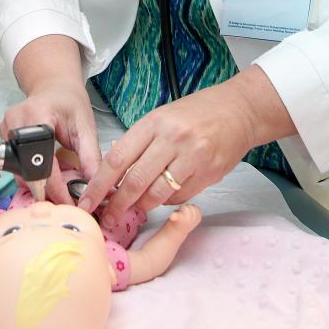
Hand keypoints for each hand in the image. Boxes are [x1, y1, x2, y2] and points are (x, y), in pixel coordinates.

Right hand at [1, 78, 99, 204]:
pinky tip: (48, 171)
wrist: (53, 88)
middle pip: (27, 171)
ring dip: (39, 183)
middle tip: (66, 198)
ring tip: (60, 184)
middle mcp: (15, 121)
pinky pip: (16, 166)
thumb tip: (96, 189)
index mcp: (38, 115)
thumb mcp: (86, 127)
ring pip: (19, 171)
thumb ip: (91, 158)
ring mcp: (5, 129)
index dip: (56, 188)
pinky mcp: (3, 137)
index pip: (43, 163)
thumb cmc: (70, 104)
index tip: (69, 205)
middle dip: (47, 190)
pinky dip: (32, 174)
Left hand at [78, 83, 255, 218]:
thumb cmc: (196, 113)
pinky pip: (180, 197)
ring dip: (142, 206)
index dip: (99, 184)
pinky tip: (163, 197)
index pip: (118, 158)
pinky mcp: (209, 173)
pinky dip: (167, 202)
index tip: (87, 200)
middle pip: (135, 181)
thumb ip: (140, 143)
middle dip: (117, 204)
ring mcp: (193, 157)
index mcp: (154, 122)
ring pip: (158, 194)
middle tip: (108, 218)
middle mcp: (173, 139)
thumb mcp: (162, 117)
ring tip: (135, 209)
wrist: (240, 110)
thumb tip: (113, 174)